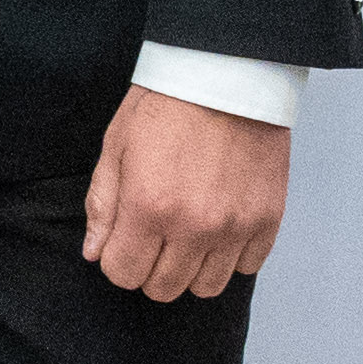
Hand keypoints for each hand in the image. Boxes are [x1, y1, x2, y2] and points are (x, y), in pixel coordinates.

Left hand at [81, 84, 287, 300]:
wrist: (227, 74)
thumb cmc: (166, 104)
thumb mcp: (116, 145)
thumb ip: (103, 204)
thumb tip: (94, 253)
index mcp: (148, 206)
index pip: (122, 274)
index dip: (116, 260)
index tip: (122, 241)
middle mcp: (194, 226)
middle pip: (163, 288)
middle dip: (149, 269)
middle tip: (152, 237)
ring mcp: (235, 227)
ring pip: (206, 287)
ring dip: (190, 269)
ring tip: (186, 235)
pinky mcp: (268, 220)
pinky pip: (247, 267)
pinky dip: (230, 256)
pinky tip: (218, 226)